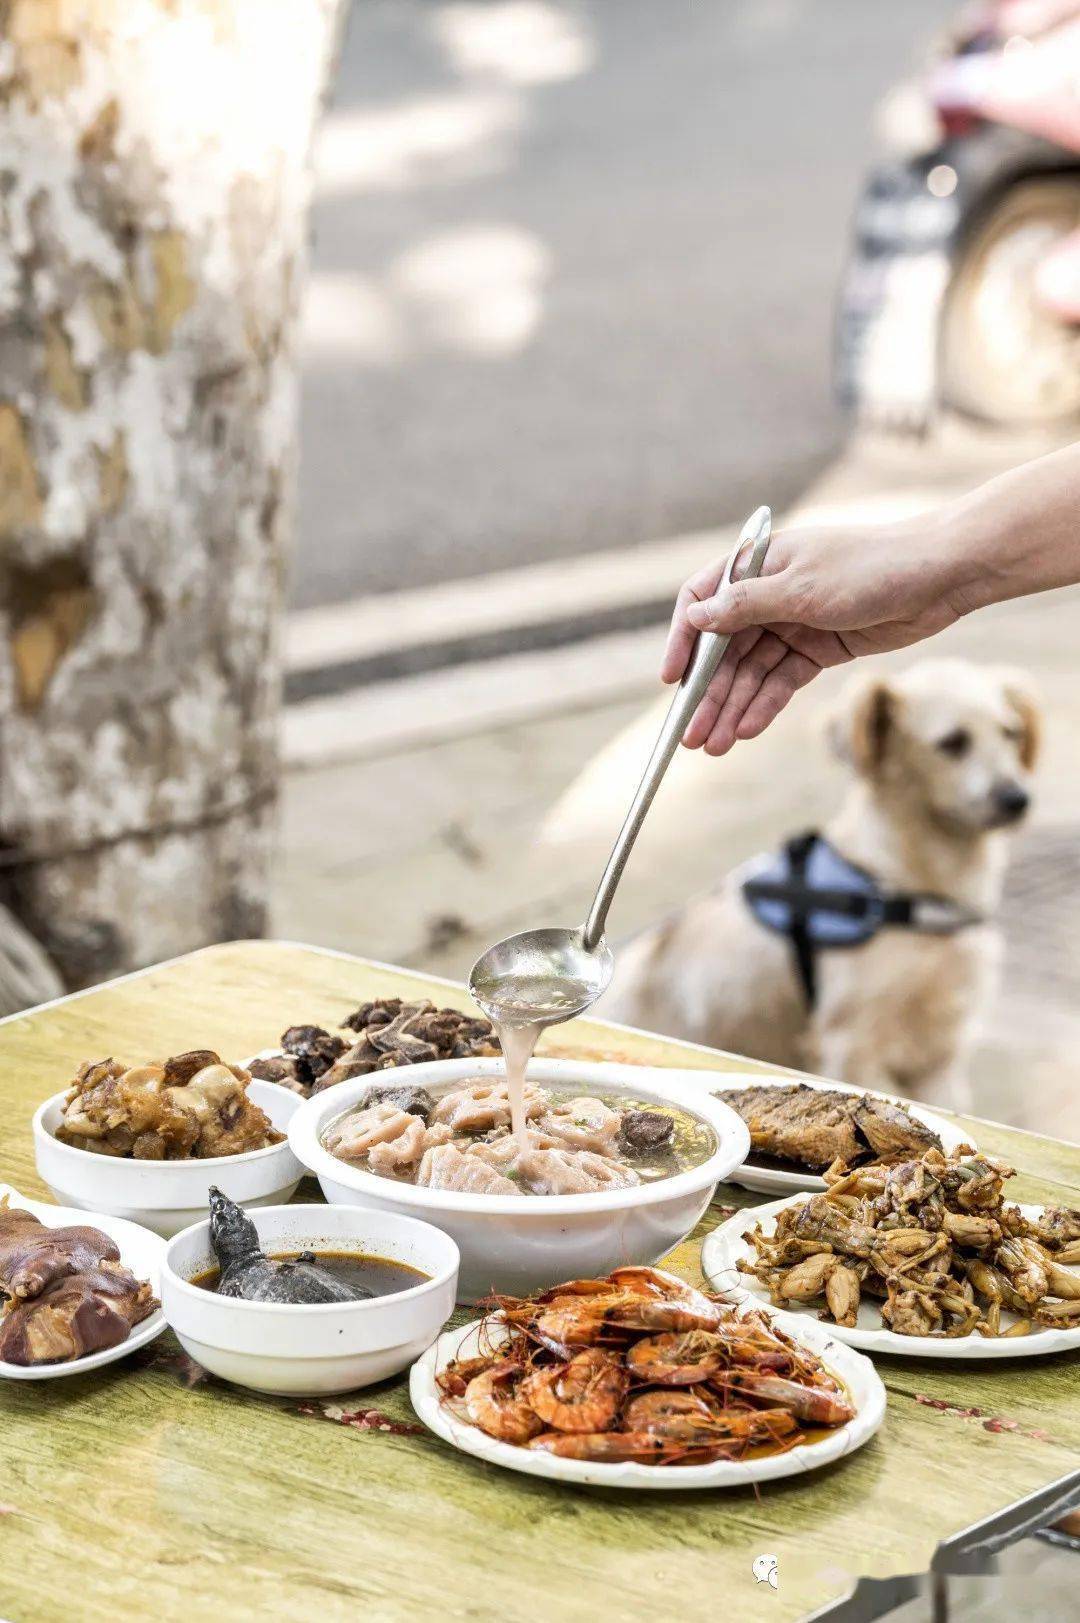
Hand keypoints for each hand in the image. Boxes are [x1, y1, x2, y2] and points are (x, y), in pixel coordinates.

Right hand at [661, 516, 964, 754]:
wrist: (939, 577)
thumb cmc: (871, 567)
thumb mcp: (802, 587)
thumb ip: (746, 605)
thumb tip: (696, 617)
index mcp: (758, 564)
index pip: (702, 602)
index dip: (683, 641)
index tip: (673, 680)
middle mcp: (769, 594)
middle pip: (725, 649)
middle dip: (708, 693)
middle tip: (692, 735)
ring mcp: (794, 623)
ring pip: (752, 672)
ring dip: (733, 708)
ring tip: (715, 745)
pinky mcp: (819, 648)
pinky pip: (782, 681)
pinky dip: (765, 706)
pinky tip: (747, 731)